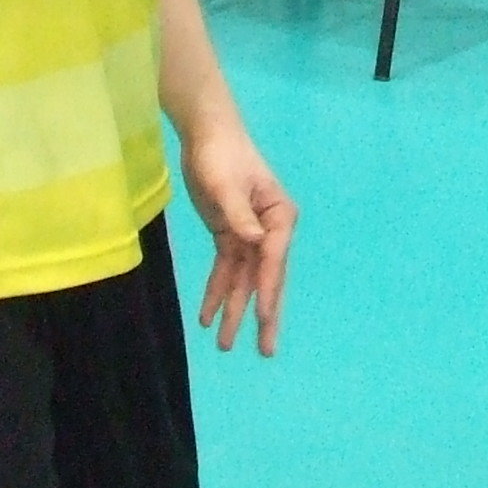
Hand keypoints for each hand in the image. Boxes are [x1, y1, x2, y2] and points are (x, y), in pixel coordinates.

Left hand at [181, 120, 295, 355]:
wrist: (207, 136)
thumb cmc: (222, 154)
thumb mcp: (226, 183)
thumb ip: (239, 212)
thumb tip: (255, 240)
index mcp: (279, 215)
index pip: (273, 257)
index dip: (267, 289)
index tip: (261, 317)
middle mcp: (270, 230)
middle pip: (266, 278)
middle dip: (263, 315)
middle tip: (266, 351)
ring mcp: (251, 236)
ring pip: (245, 281)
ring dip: (235, 311)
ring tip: (225, 345)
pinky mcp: (231, 237)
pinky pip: (226, 271)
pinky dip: (217, 293)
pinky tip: (208, 317)